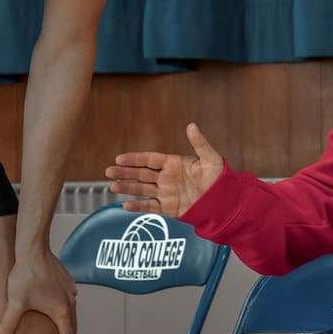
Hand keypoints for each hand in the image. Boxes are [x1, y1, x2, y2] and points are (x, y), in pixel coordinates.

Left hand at [0, 249, 78, 333]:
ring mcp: (70, 290)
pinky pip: (68, 299)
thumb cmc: (25, 276)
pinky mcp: (67, 280)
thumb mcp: (15, 303)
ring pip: (71, 312)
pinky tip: (54, 306)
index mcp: (61, 312)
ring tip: (57, 332)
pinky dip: (64, 308)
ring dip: (66, 324)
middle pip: (72, 327)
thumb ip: (9, 325)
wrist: (33, 249)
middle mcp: (70, 302)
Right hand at [105, 122, 223, 217]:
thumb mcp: (210, 158)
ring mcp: (166, 193)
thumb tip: (191, 125)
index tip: (119, 158)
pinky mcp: (168, 208)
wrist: (224, 201)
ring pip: (142, 190)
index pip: (149, 159)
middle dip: (125, 172)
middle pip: (141, 174)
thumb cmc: (219, 178)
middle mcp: (166, 177)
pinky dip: (138, 206)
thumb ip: (199, 143)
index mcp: (173, 163)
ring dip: (127, 188)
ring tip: (112, 186)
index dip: (134, 159)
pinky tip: (125, 205)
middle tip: (108, 171)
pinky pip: (150, 207)